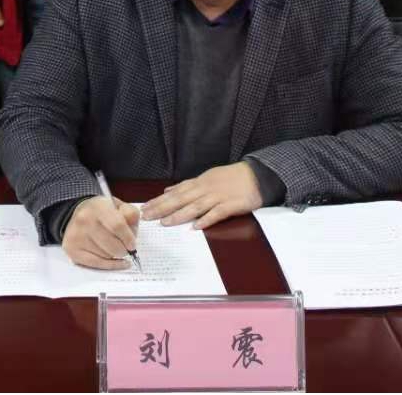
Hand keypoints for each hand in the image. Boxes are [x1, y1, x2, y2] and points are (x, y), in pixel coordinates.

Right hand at [62, 195, 140, 270]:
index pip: (118, 226)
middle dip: (124, 250)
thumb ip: (131, 214)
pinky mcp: (72, 249)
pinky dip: (110, 265)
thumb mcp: (119, 206)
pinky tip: (117, 262)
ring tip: (114, 248)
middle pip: (113, 246)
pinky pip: (96, 264)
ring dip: (114, 256)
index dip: (129, 238)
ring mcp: (76, 236)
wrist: (76, 214)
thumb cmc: (102, 212)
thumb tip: (132, 234)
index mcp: (98, 207)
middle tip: (125, 248)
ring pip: (106, 256)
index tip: (132, 244)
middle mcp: (84, 220)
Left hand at [141, 162, 262, 229]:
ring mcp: (218, 196)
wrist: (257, 175)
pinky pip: (217, 212)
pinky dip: (206, 219)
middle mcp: (205, 188)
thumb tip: (168, 191)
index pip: (175, 192)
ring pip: (195, 206)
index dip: (159, 200)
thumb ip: (187, 186)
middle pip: (181, 199)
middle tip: (147, 216)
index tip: (144, 208)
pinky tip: (196, 227)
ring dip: (179, 215)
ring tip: (165, 223)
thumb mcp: (206, 177)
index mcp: (199, 182)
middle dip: (162, 208)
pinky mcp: (232, 204)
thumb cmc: (231, 178)